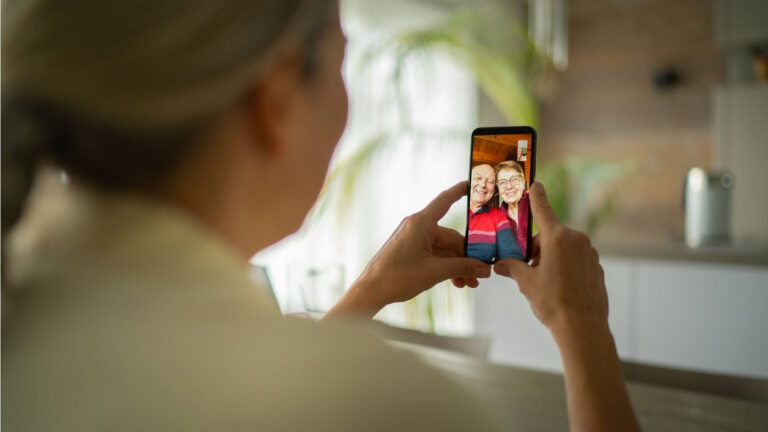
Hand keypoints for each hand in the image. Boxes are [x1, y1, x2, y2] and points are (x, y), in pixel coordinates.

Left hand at [324, 182, 491, 318]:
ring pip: (444, 249)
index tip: (471, 184)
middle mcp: (417, 227)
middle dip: (467, 256)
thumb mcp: (435, 272)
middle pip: (451, 237)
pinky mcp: (411, 251)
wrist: (372, 291)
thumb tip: (483, 269)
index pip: (445, 201)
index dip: (459, 191)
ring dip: (458, 265)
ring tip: (470, 283)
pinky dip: (446, 266)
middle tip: (481, 272)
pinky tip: (457, 281)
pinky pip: (435, 255)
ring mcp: (414, 239)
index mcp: (421, 223)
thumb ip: (462, 268)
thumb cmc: (396, 277)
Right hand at [493, 182, 607, 334]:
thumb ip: (512, 268)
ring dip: (550, 259)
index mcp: (557, 238)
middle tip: (527, 270)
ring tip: (544, 284)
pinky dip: (565, 268)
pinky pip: (575, 260)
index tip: (535, 183)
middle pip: (549, 236)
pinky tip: (559, 288)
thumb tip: (499, 264)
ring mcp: (589, 253)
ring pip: (562, 249)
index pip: (543, 210)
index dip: (537, 196)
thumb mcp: (526, 283)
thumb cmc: (553, 303)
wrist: (582, 327)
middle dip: (536, 250)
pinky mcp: (596, 266)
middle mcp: (576, 240)